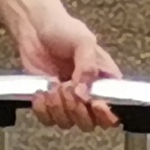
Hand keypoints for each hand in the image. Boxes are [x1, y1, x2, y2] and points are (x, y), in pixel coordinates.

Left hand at [4, 0, 120, 129]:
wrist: (34, 27)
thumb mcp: (83, 41)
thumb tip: (84, 94)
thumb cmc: (64, 29)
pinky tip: (41, 92)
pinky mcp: (48, 102)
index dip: (105, 114)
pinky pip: (48, 119)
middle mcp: (89, 94)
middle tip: (66, 89)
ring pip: (69, 122)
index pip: (114, 110)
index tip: (93, 103)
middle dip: (77, 110)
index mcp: (105, 81)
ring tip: (52, 87)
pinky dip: (42, 110)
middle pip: (90, 123)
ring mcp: (68, 100)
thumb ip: (88, 67)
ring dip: (58, 108)